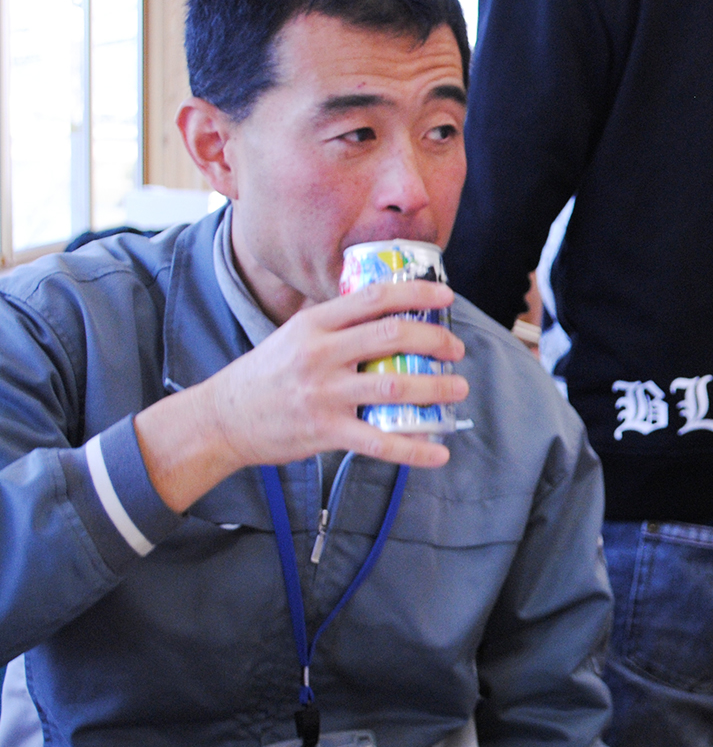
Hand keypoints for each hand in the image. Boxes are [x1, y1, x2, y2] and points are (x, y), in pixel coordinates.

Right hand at [136, 280, 468, 511]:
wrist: (222, 419)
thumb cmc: (265, 375)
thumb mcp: (293, 335)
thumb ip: (336, 325)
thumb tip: (386, 311)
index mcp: (314, 324)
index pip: (373, 298)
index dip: (415, 295)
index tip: (445, 299)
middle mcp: (319, 353)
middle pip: (390, 336)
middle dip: (434, 342)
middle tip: (455, 350)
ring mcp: (322, 393)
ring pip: (393, 385)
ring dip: (435, 388)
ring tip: (457, 389)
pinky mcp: (324, 431)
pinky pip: (379, 441)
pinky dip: (414, 449)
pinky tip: (438, 451)